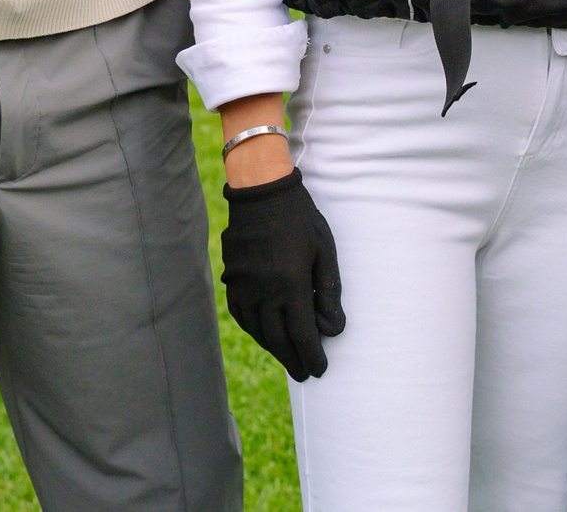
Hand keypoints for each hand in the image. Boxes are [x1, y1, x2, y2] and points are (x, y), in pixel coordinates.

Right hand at [221, 170, 345, 379]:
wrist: (261, 192)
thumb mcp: (324, 250)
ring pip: (258, 331)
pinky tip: (265, 334)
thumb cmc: (300, 219)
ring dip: (274, 349)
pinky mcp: (231, 280)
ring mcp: (244, 287)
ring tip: (288, 358)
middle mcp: (264, 292)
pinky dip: (255, 331)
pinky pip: (241, 316)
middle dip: (293, 360)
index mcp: (290, 285)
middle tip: (304, 374)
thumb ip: (329, 291)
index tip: (320, 370)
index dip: (312, 356)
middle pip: (279, 340)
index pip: (302, 335)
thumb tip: (334, 328)